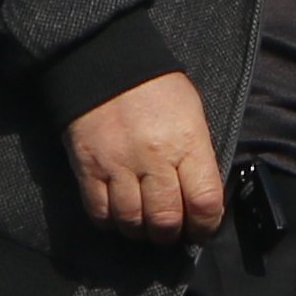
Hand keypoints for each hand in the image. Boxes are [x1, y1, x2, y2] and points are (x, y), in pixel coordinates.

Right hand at [65, 70, 225, 238]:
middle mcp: (154, 159)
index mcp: (187, 143)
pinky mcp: (89, 168)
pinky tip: (118, 214)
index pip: (204, 203)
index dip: (206, 225)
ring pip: (132, 222)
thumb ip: (197, 156)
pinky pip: (100, 212)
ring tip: (144, 224)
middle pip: (166, 221)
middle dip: (171, 234)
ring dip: (140, 231)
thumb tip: (202, 196)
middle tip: (170, 230)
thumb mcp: (191, 114)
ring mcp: (119, 165)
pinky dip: (111, 222)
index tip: (202, 227)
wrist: (105, 61)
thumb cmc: (155, 87)